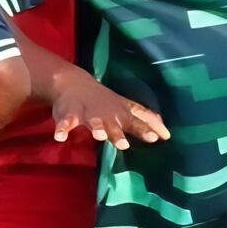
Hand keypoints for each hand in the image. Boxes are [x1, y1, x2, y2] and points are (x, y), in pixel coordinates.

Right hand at [46, 65, 167, 150]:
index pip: (137, 120)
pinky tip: (60, 137)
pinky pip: (65, 123)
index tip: (158, 138)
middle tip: (123, 145)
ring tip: (99, 136)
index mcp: (120, 113)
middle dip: (117, 133)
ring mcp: (87, 113)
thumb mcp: (125, 107)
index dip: (146, 128)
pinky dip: (62, 129)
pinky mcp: (68, 114)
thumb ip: (144, 119)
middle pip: (113, 124)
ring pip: (92, 122)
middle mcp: (106, 113)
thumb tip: (166, 132)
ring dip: (96, 128)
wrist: (73, 83)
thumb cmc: (104, 101)